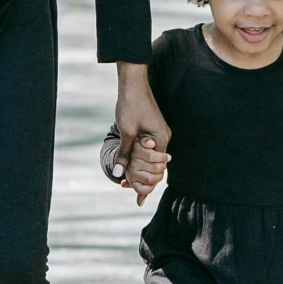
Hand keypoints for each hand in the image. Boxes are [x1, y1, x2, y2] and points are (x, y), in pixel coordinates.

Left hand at [114, 62, 169, 206]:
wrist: (133, 83)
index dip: (147, 184)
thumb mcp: (126, 132)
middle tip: (127, 189)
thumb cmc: (130, 105)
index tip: (138, 200)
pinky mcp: (153, 128)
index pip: (157, 168)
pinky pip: (149, 149)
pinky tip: (131, 162)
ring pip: (151, 157)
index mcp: (161, 139)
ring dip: (140, 167)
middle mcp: (164, 137)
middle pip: (156, 165)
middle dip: (143, 178)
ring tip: (127, 181)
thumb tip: (118, 173)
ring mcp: (160, 132)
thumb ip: (125, 154)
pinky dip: (140, 157)